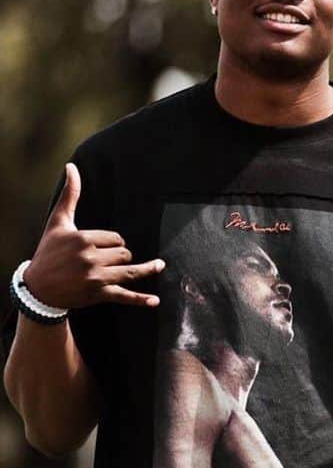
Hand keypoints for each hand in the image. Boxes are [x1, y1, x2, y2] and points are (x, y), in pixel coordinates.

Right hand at [23, 163, 165, 308]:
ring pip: (130, 271)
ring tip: (160, 265)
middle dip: (121, 255)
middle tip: (105, 260)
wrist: (37, 288)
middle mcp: (90, 259)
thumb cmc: (49, 252)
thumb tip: (71, 166)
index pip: (116, 238)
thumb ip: (70, 195)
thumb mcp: (58, 223)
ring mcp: (95, 279)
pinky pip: (124, 296)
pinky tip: (155, 301)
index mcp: (83, 240)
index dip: (113, 242)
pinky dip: (140, 300)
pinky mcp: (98, 295)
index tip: (99, 247)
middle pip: (125, 253)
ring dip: (148, 268)